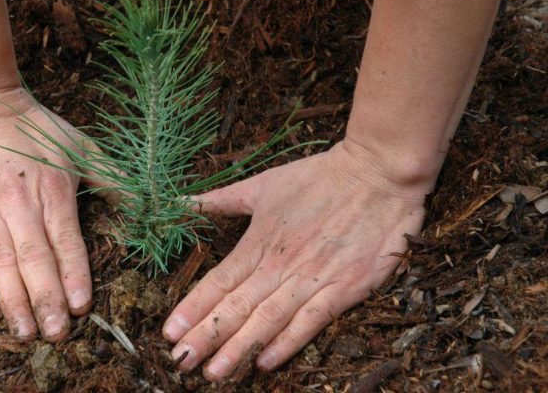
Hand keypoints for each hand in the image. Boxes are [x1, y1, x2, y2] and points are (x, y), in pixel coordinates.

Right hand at [0, 87, 94, 341]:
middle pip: (34, 258)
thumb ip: (113, 178)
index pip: (66, 240)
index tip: (82, 307)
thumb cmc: (33, 126)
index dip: (74, 274)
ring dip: (13, 299)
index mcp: (53, 189)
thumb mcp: (79, 145)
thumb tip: (151, 203)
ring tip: (25, 332)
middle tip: (57, 334)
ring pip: (0, 261)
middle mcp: (18, 202)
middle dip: (47, 299)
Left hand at [162, 140, 430, 379]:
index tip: (169, 332)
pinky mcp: (345, 288)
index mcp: (259, 241)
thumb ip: (222, 199)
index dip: (192, 308)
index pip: (218, 281)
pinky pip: (311, 321)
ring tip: (214, 373)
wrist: (378, 173)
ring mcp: (313, 278)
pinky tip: (265, 362)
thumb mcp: (264, 184)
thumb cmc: (319, 177)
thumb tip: (183, 202)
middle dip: (206, 337)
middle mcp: (281, 264)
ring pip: (268, 319)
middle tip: (181, 362)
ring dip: (239, 348)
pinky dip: (288, 342)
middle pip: (237, 307)